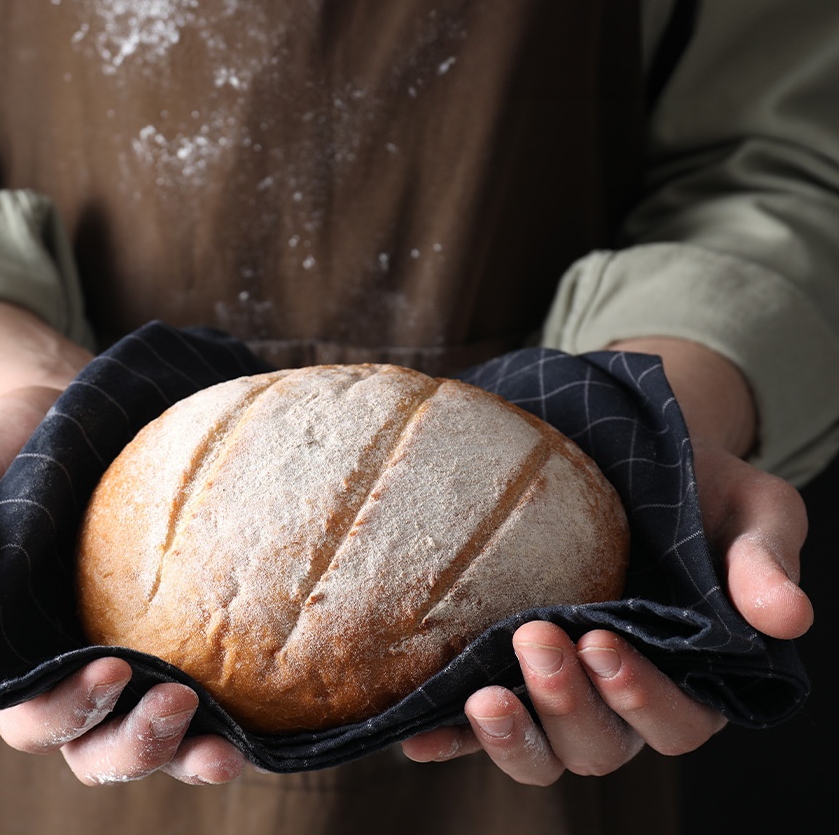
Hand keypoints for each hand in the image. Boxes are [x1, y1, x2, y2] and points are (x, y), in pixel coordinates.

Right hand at [0, 300, 247, 785]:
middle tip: (178, 705)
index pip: (29, 713)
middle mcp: (68, 670)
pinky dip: (230, 718)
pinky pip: (206, 692)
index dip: (65, 708)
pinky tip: (261, 718)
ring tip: (227, 750)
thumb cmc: (1, 449)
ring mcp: (129, 656)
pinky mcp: (177, 632)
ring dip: (187, 752)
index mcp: (5, 656)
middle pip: (96, 747)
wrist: (66, 412)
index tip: (112, 669)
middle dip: (134, 745)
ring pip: (153, 738)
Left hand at [402, 337, 813, 782]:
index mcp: (692, 674)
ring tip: (482, 697)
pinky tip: (417, 737)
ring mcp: (561, 689)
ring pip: (544, 750)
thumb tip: (788, 617)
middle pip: (600, 744)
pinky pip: (477, 728)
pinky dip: (451, 740)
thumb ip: (764, 562)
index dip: (642, 695)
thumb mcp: (751, 510)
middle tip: (539, 637)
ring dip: (512, 737)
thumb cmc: (700, 487)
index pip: (677, 718)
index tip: (604, 641)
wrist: (630, 454)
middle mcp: (622, 695)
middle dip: (568, 703)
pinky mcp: (508, 672)